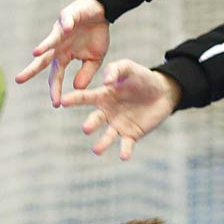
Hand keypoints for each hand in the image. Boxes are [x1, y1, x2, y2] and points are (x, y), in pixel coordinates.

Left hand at [15, 0, 110, 106]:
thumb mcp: (95, 59)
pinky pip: (66, 21)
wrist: (102, 12)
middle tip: (18, 80)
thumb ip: (86, 73)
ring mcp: (61, 30)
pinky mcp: (68, 16)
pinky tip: (67, 29)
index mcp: (63, 56)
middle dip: (31, 70)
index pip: (56, 75)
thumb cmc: (95, 35)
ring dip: (44, 47)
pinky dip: (66, 25)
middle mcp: (58, 45)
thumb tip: (77, 88)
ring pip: (50, 40)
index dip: (55, 89)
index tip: (56, 104)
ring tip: (36, 54)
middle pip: (43, 60)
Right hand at [58, 60, 181, 159]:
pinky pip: (126, 145)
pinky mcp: (132, 135)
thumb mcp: (129, 68)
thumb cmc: (142, 77)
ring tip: (96, 149)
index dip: (74, 99)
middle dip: (90, 124)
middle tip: (86, 128)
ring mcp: (118, 125)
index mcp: (103, 96)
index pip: (85, 98)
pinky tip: (123, 156)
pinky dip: (124, 151)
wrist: (162, 92)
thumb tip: (106, 81)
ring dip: (102, 143)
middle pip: (96, 120)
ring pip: (107, 136)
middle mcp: (107, 113)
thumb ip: (116, 70)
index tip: (62, 101)